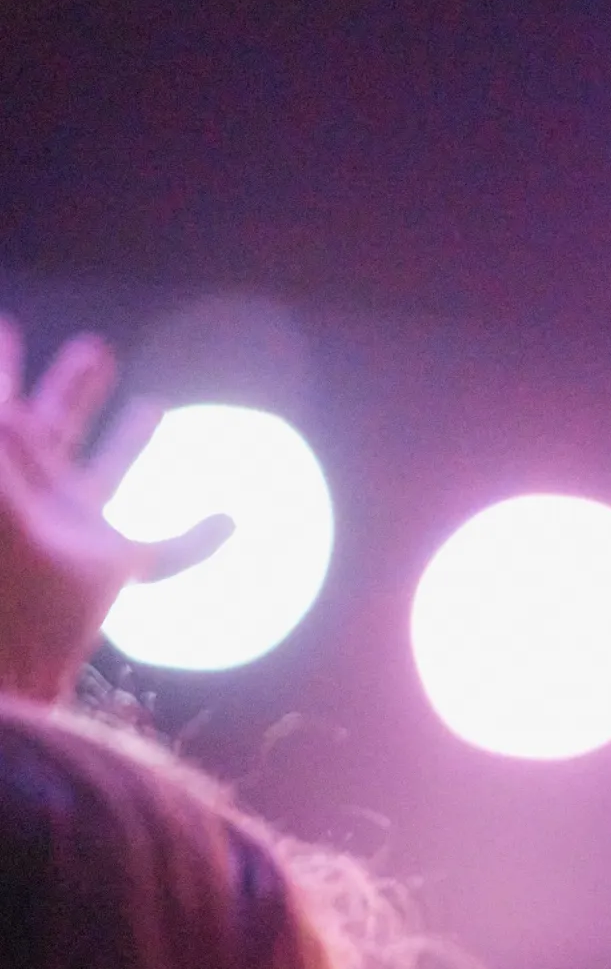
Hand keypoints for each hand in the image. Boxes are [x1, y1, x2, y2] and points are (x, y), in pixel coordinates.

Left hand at [0, 321, 233, 701]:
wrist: (9, 643)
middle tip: (96, 348)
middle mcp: (39, 484)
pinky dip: (200, 540)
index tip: (10, 325)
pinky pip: (166, 553)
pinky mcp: (113, 567)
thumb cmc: (1, 552)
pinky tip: (229, 521)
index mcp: (5, 455)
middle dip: (75, 385)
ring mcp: (78, 524)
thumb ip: (3, 408)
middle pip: (58, 421)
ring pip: (113, 471)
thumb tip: (4, 331)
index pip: (5, 398)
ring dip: (133, 440)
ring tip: (154, 404)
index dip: (6, 361)